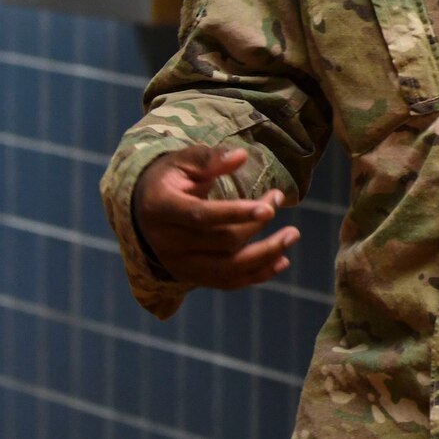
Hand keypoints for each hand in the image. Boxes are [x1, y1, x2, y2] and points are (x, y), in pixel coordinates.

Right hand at [131, 145, 298, 288]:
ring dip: (265, 254)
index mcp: (161, 209)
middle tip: (280, 198)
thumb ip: (211, 158)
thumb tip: (241, 156)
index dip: (236, 213)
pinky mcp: (189, 277)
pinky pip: (226, 282)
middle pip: (221, 241)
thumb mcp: (185, 160)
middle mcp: (166, 243)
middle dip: (257, 223)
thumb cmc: (172, 177)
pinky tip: (282, 261)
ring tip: (292, 235)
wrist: (145, 208)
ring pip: (227, 268)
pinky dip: (256, 275)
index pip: (201, 216)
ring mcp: (177, 264)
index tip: (271, 207)